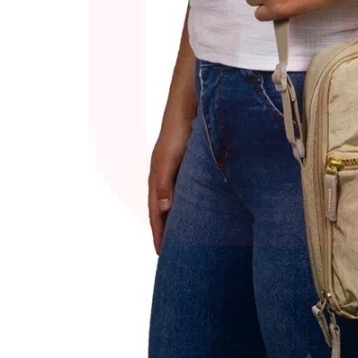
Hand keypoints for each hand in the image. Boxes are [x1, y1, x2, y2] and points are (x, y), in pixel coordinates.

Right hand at [148, 123, 190, 254]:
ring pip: (178, 201)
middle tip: (175, 253)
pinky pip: (190, 190)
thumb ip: (164, 183)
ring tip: (188, 237)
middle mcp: (167, 177)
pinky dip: (192, 203)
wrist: (189, 105)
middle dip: (168, 230)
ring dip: (181, 218)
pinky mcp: (192, 164)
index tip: (161, 253)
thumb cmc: (177, 131)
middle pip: (165, 210)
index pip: (155, 213)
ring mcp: (179, 171)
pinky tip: (202, 209)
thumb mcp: (168, 159)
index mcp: (157, 178)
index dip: (158, 232)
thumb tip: (163, 209)